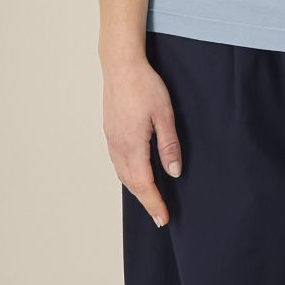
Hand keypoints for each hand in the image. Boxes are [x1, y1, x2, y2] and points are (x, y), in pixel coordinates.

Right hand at [102, 52, 182, 226]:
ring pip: (122, 174)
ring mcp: (112, 139)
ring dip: (136, 190)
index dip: (154, 204)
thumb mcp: (164, 114)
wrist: (120, 65)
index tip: (163, 219)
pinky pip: (118, 162)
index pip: (144, 184)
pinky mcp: (110, 132)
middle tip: (159, 217)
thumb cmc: (144, 85)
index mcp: (132, 145)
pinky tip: (135, 175)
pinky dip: (128, 176)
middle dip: (146, 202)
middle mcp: (118, 146)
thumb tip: (174, 172)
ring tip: (150, 200)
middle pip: (131, 184)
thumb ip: (169, 145)